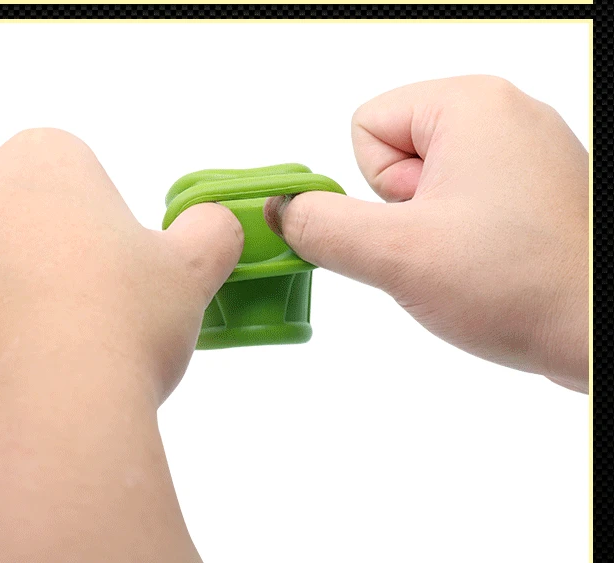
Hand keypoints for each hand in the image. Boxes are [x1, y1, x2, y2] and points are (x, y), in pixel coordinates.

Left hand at [0, 128, 243, 561]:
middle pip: (0, 221)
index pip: (64, 175)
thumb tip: (214, 223)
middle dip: (29, 260)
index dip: (90, 227)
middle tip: (69, 322)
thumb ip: (208, 233)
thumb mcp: (191, 272)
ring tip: (27, 362)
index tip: (105, 276)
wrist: (45, 419)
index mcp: (39, 161)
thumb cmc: (123, 328)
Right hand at [265, 75, 587, 391]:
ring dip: (430, 228)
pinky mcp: (536, 187)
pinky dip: (460, 235)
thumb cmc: (522, 286)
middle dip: (404, 210)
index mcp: (472, 105)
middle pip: (396, 153)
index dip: (375, 188)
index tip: (419, 221)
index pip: (365, 125)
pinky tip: (489, 264)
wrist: (605, 336)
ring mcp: (525, 150)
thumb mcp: (397, 256)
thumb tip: (282, 209)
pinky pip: (463, 199)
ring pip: (427, 182)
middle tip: (448, 244)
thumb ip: (322, 227)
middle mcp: (504, 114)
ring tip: (473, 258)